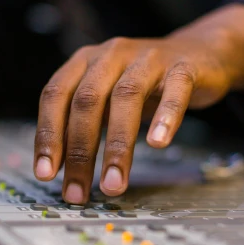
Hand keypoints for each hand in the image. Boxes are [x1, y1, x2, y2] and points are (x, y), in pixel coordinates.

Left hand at [33, 4, 243, 203]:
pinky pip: (174, 91)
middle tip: (78, 192)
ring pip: (127, 97)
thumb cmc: (142, 83)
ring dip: (117, 146)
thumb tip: (57, 169)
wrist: (197, 52)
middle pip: (88, 101)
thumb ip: (81, 125)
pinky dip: (165, 117)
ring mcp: (147, 58)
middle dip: (80, 152)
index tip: (46, 174)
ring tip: (113, 183)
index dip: (48, 135)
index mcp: (84, 62)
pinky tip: (158, 144)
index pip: (55, 95)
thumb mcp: (105, 98)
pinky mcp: (183, 67)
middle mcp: (110, 55)